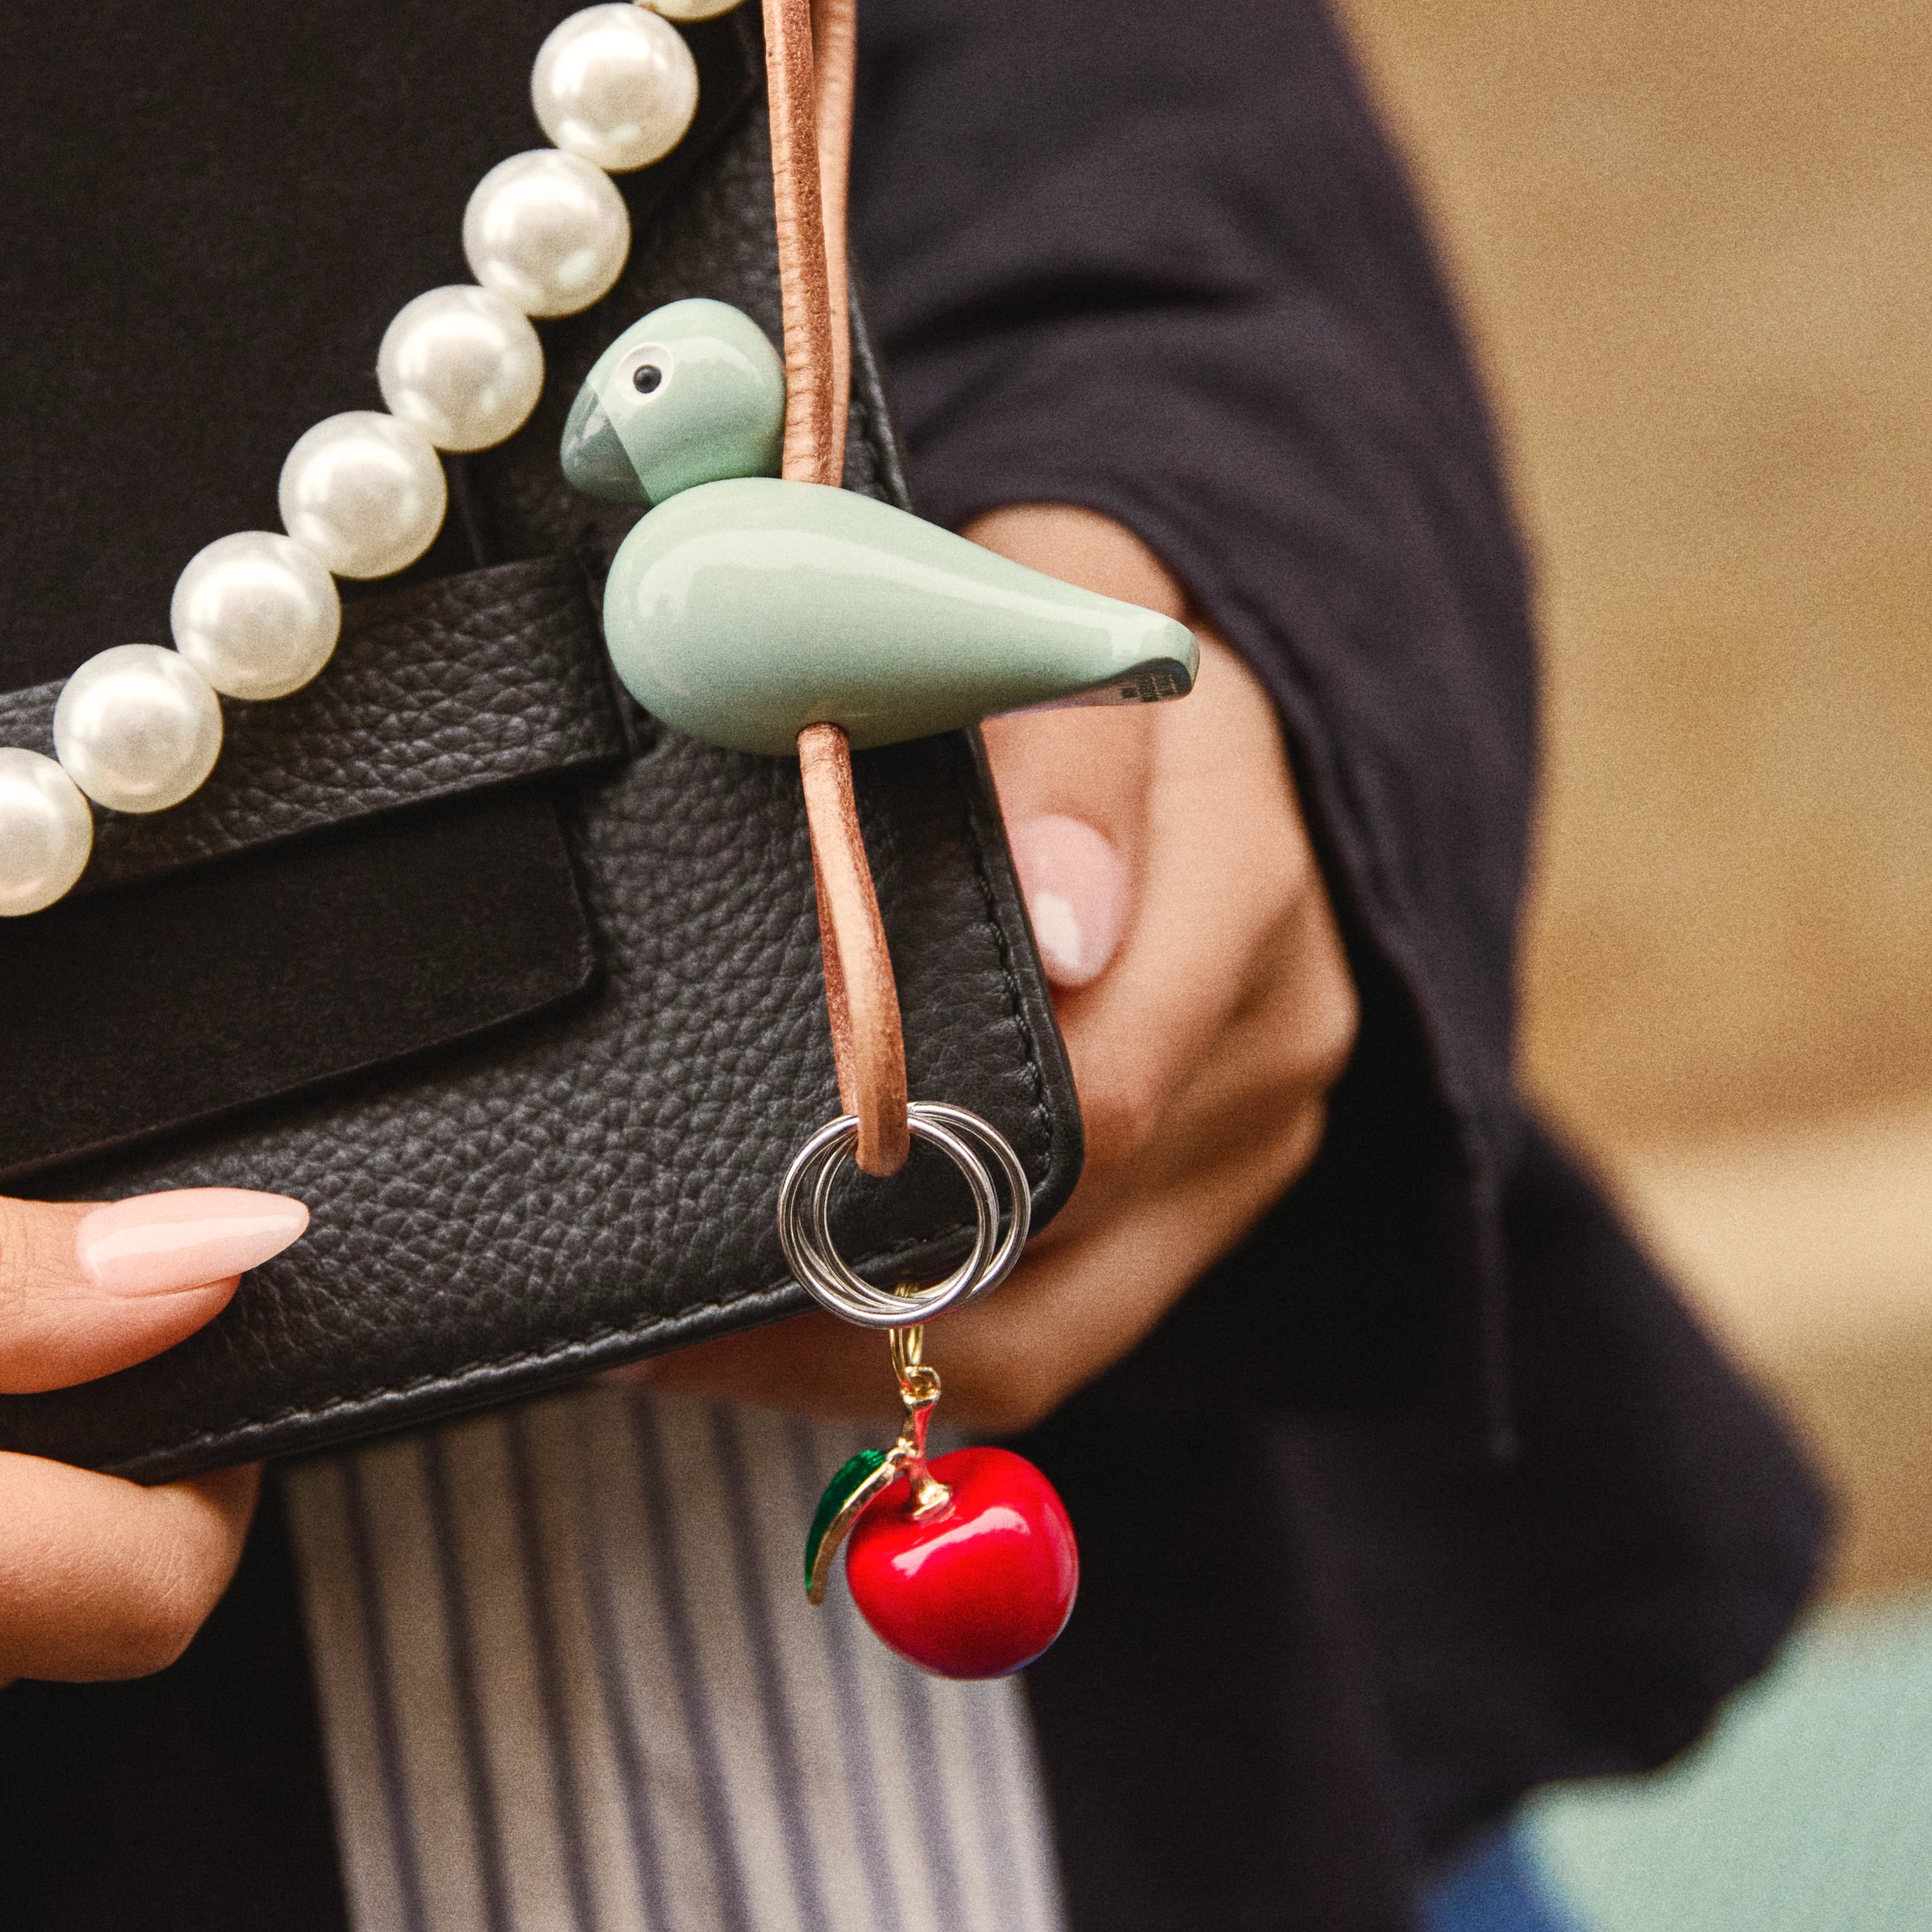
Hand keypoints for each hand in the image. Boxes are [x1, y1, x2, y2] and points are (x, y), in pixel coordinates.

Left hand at [641, 506, 1356, 1437]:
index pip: (1097, 1080)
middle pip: (1060, 1230)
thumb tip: (1064, 922)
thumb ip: (1051, 736)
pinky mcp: (1200, 1202)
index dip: (921, 1146)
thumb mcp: (1051, 585)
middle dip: (855, 1268)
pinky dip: (906, 1346)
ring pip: (1052, 1327)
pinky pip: (1053, 1334)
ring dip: (862, 1343)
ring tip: (683, 1340)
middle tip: (664, 1288)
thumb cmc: (1059, 624)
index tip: (752, 1186)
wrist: (1173, 690)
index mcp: (1240, 876)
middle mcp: (1267, 1032)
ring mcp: (1243, 1136)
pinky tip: (762, 1333)